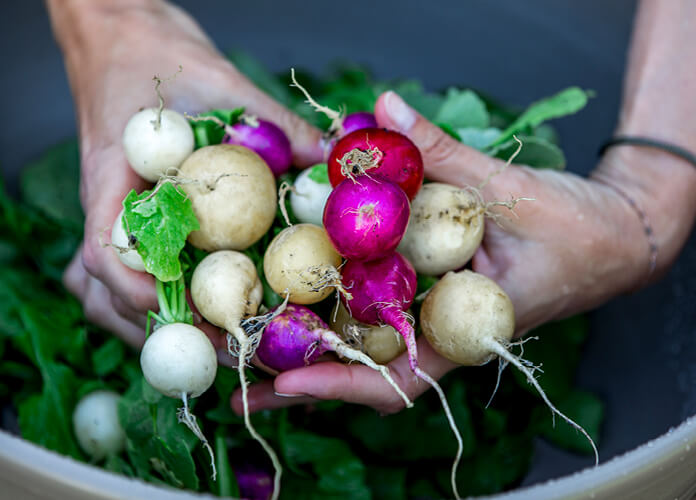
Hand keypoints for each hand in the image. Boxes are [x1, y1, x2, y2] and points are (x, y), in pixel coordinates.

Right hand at [47, 0, 323, 345]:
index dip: (142, 294)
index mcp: (111, 179)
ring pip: (103, 293)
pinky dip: (148, 302)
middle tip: (226, 348)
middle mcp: (104, 208)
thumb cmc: (153, 53)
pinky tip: (191, 313)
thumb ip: (275, 123)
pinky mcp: (125, 218)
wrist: (120, 36)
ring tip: (211, 344)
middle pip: (104, 292)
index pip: (105, 252)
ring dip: (147, 326)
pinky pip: (122, 273)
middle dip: (160, 329)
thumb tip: (336, 161)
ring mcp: (109, 217)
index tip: (191, 315)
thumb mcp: (219, 81)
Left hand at [235, 90, 652, 414]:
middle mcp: (440, 332)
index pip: (398, 376)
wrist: (611, 234)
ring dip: (306, 352)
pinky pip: (374, 309)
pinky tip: (291, 299)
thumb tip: (382, 107)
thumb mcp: (508, 188)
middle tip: (237, 390)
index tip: (286, 380)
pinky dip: (334, 307)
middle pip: (363, 374)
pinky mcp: (425, 293)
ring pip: (362, 348)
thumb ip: (441, 151)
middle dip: (303, 383)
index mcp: (464, 329)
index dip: (341, 382)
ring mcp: (430, 316)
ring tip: (243, 355)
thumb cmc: (575, 227)